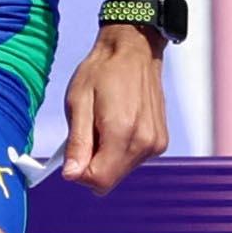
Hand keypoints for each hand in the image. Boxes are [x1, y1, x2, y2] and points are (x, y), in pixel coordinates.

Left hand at [56, 26, 171, 193]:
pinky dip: (120, 150)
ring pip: (120, 171)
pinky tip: (118, 125)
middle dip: (92, 164)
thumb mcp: (78, 102)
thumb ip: (77, 142)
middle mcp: (145, 142)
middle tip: (89, 131)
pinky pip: (132, 160)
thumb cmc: (102, 72)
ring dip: (106, 156)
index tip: (74, 151)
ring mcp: (156, 144)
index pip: (99, 181)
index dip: (80, 173)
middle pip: (110, 180)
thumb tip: (71, 175)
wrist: (134, 51)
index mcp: (122, 132)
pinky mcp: (160, 142)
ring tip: (104, 124)